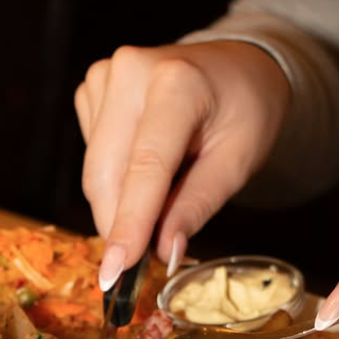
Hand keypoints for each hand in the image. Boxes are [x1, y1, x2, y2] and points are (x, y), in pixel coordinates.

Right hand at [74, 40, 290, 288]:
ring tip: (166, 190)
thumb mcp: (238, 162)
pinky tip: (146, 164)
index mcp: (177, 82)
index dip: (129, 225)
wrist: (238, 67)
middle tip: (144, 258)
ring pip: (96, 173)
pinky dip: (117, 179)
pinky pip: (94, 158)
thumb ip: (197, 206)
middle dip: (121, 226)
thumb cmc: (246, 110)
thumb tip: (162, 251)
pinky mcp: (92, 89)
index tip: (115, 272)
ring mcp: (106, 76)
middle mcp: (131, 71)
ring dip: (122, 203)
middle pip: (106, 175)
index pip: (145, 168)